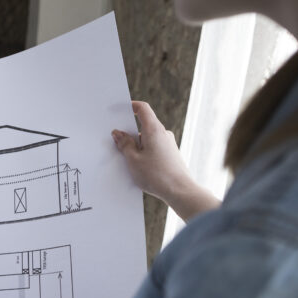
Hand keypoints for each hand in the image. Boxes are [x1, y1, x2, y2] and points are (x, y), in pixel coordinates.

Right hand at [111, 101, 219, 220]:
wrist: (180, 191)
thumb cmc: (156, 175)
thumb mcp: (133, 160)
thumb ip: (124, 144)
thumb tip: (118, 134)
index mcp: (154, 130)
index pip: (143, 109)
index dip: (131, 106)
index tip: (120, 109)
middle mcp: (163, 134)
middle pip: (143, 125)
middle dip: (129, 133)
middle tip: (117, 144)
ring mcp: (168, 144)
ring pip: (148, 139)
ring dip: (136, 146)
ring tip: (128, 161)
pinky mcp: (170, 154)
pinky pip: (153, 148)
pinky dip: (144, 153)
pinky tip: (139, 168)